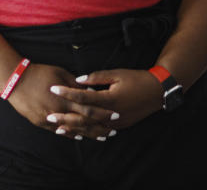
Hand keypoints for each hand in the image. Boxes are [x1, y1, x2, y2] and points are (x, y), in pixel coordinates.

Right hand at [6, 62, 116, 137]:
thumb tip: (91, 92)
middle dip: (100, 128)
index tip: (115, 116)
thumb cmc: (40, 73)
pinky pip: (59, 131)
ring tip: (101, 137)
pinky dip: (71, 134)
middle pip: (83, 123)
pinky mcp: (40, 123)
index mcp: (66, 99)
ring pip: (73, 130)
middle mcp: (59, 112)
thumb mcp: (61, 73)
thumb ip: (76, 85)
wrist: (16, 81)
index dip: (103, 114)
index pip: (89, 109)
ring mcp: (49, 119)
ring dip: (88, 134)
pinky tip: (81, 137)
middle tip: (112, 131)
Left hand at [47, 68, 163, 140]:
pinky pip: (100, 131)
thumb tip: (78, 80)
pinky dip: (87, 132)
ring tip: (58, 129)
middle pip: (83, 117)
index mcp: (110, 98)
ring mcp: (116, 122)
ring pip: (91, 128)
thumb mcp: (117, 73)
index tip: (53, 89)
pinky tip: (77, 133)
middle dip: (65, 117)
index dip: (66, 92)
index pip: (83, 97)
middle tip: (49, 116)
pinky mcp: (120, 126)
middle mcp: (111, 113)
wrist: (157, 91)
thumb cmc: (137, 79)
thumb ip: (96, 77)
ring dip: (74, 129)